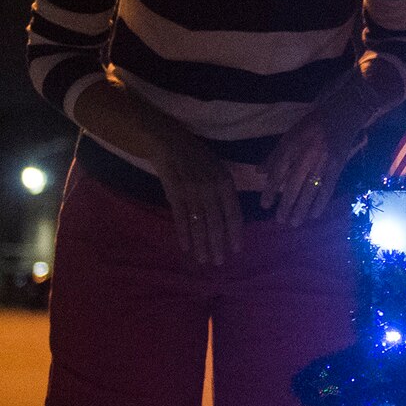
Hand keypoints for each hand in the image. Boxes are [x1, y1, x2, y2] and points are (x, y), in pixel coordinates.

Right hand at [148, 126, 245, 263]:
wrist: (169, 142)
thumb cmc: (197, 157)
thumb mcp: (218, 169)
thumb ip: (225, 191)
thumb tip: (231, 216)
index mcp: (225, 182)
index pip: (233, 213)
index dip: (235, 233)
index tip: (236, 250)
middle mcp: (211, 188)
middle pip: (217, 222)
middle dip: (218, 244)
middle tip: (219, 262)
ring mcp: (192, 191)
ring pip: (199, 223)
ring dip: (201, 244)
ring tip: (203, 259)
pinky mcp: (175, 194)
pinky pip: (181, 218)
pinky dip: (183, 234)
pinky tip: (185, 247)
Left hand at [260, 104, 355, 227]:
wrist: (342, 114)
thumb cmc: (312, 125)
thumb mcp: (290, 135)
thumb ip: (275, 155)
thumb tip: (259, 173)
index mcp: (292, 144)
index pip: (279, 171)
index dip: (271, 189)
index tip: (265, 205)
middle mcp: (307, 154)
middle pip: (294, 184)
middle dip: (286, 204)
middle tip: (280, 220)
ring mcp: (323, 161)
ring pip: (310, 188)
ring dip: (302, 207)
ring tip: (295, 222)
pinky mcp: (337, 166)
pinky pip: (328, 187)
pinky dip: (321, 201)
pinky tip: (315, 214)